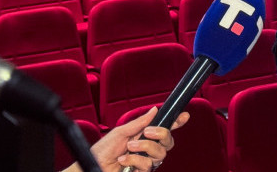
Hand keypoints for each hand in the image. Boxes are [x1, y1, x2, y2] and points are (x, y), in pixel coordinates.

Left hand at [65, 106, 189, 171]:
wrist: (93, 167)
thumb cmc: (103, 150)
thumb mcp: (121, 132)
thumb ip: (139, 123)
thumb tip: (155, 110)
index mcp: (144, 136)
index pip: (164, 129)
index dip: (176, 123)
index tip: (184, 116)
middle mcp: (147, 149)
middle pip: (168, 142)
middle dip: (161, 134)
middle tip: (147, 132)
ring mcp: (145, 162)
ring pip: (160, 153)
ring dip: (144, 147)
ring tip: (129, 147)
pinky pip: (147, 166)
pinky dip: (135, 160)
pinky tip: (124, 160)